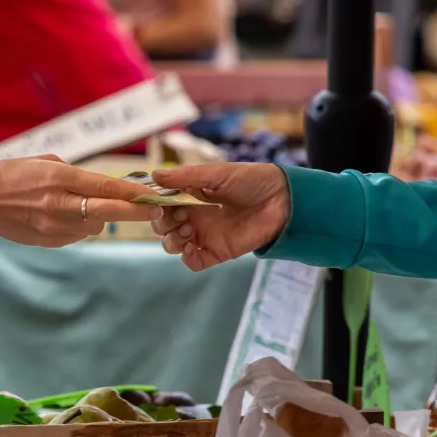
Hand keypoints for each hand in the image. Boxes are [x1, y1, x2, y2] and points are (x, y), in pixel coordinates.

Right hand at [0, 154, 161, 246]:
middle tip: (156, 211)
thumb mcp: (46, 163)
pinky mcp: (51, 241)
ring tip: (83, 204)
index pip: (105, 188)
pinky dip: (80, 224)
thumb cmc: (12, 175)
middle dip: (136, 212)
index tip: (155, 195)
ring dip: (101, 217)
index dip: (134, 194)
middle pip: (109, 213)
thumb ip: (77, 175)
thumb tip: (105, 186)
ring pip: (95, 226)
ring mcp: (55, 227)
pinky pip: (78, 234)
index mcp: (59, 180)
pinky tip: (65, 215)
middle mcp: (59, 205)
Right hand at [150, 163, 289, 270]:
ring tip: (188, 230)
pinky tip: (191, 248)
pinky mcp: (218, 251)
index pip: (163, 204)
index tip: (159, 202)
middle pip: (164, 226)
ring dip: (173, 239)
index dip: (157, 205)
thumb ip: (186, 177)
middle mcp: (195, 216)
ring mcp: (205, 235)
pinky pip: (194, 262)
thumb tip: (154, 176)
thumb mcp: (217, 174)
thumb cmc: (251, 180)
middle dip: (163, 223)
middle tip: (178, 216)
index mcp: (192, 196)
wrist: (282, 200)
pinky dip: (187, 258)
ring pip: (174, 245)